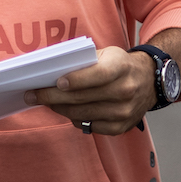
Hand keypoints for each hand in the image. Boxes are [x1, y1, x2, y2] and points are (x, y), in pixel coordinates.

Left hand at [24, 46, 155, 134]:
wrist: (148, 81)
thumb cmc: (118, 65)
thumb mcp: (105, 54)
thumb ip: (83, 61)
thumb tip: (50, 71)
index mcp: (120, 68)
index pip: (97, 75)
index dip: (76, 80)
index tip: (56, 82)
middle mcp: (125, 91)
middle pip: (83, 98)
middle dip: (52, 96)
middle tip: (32, 95)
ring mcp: (124, 112)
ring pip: (82, 114)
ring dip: (58, 108)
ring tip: (43, 102)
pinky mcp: (121, 127)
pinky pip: (90, 126)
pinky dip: (74, 119)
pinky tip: (65, 110)